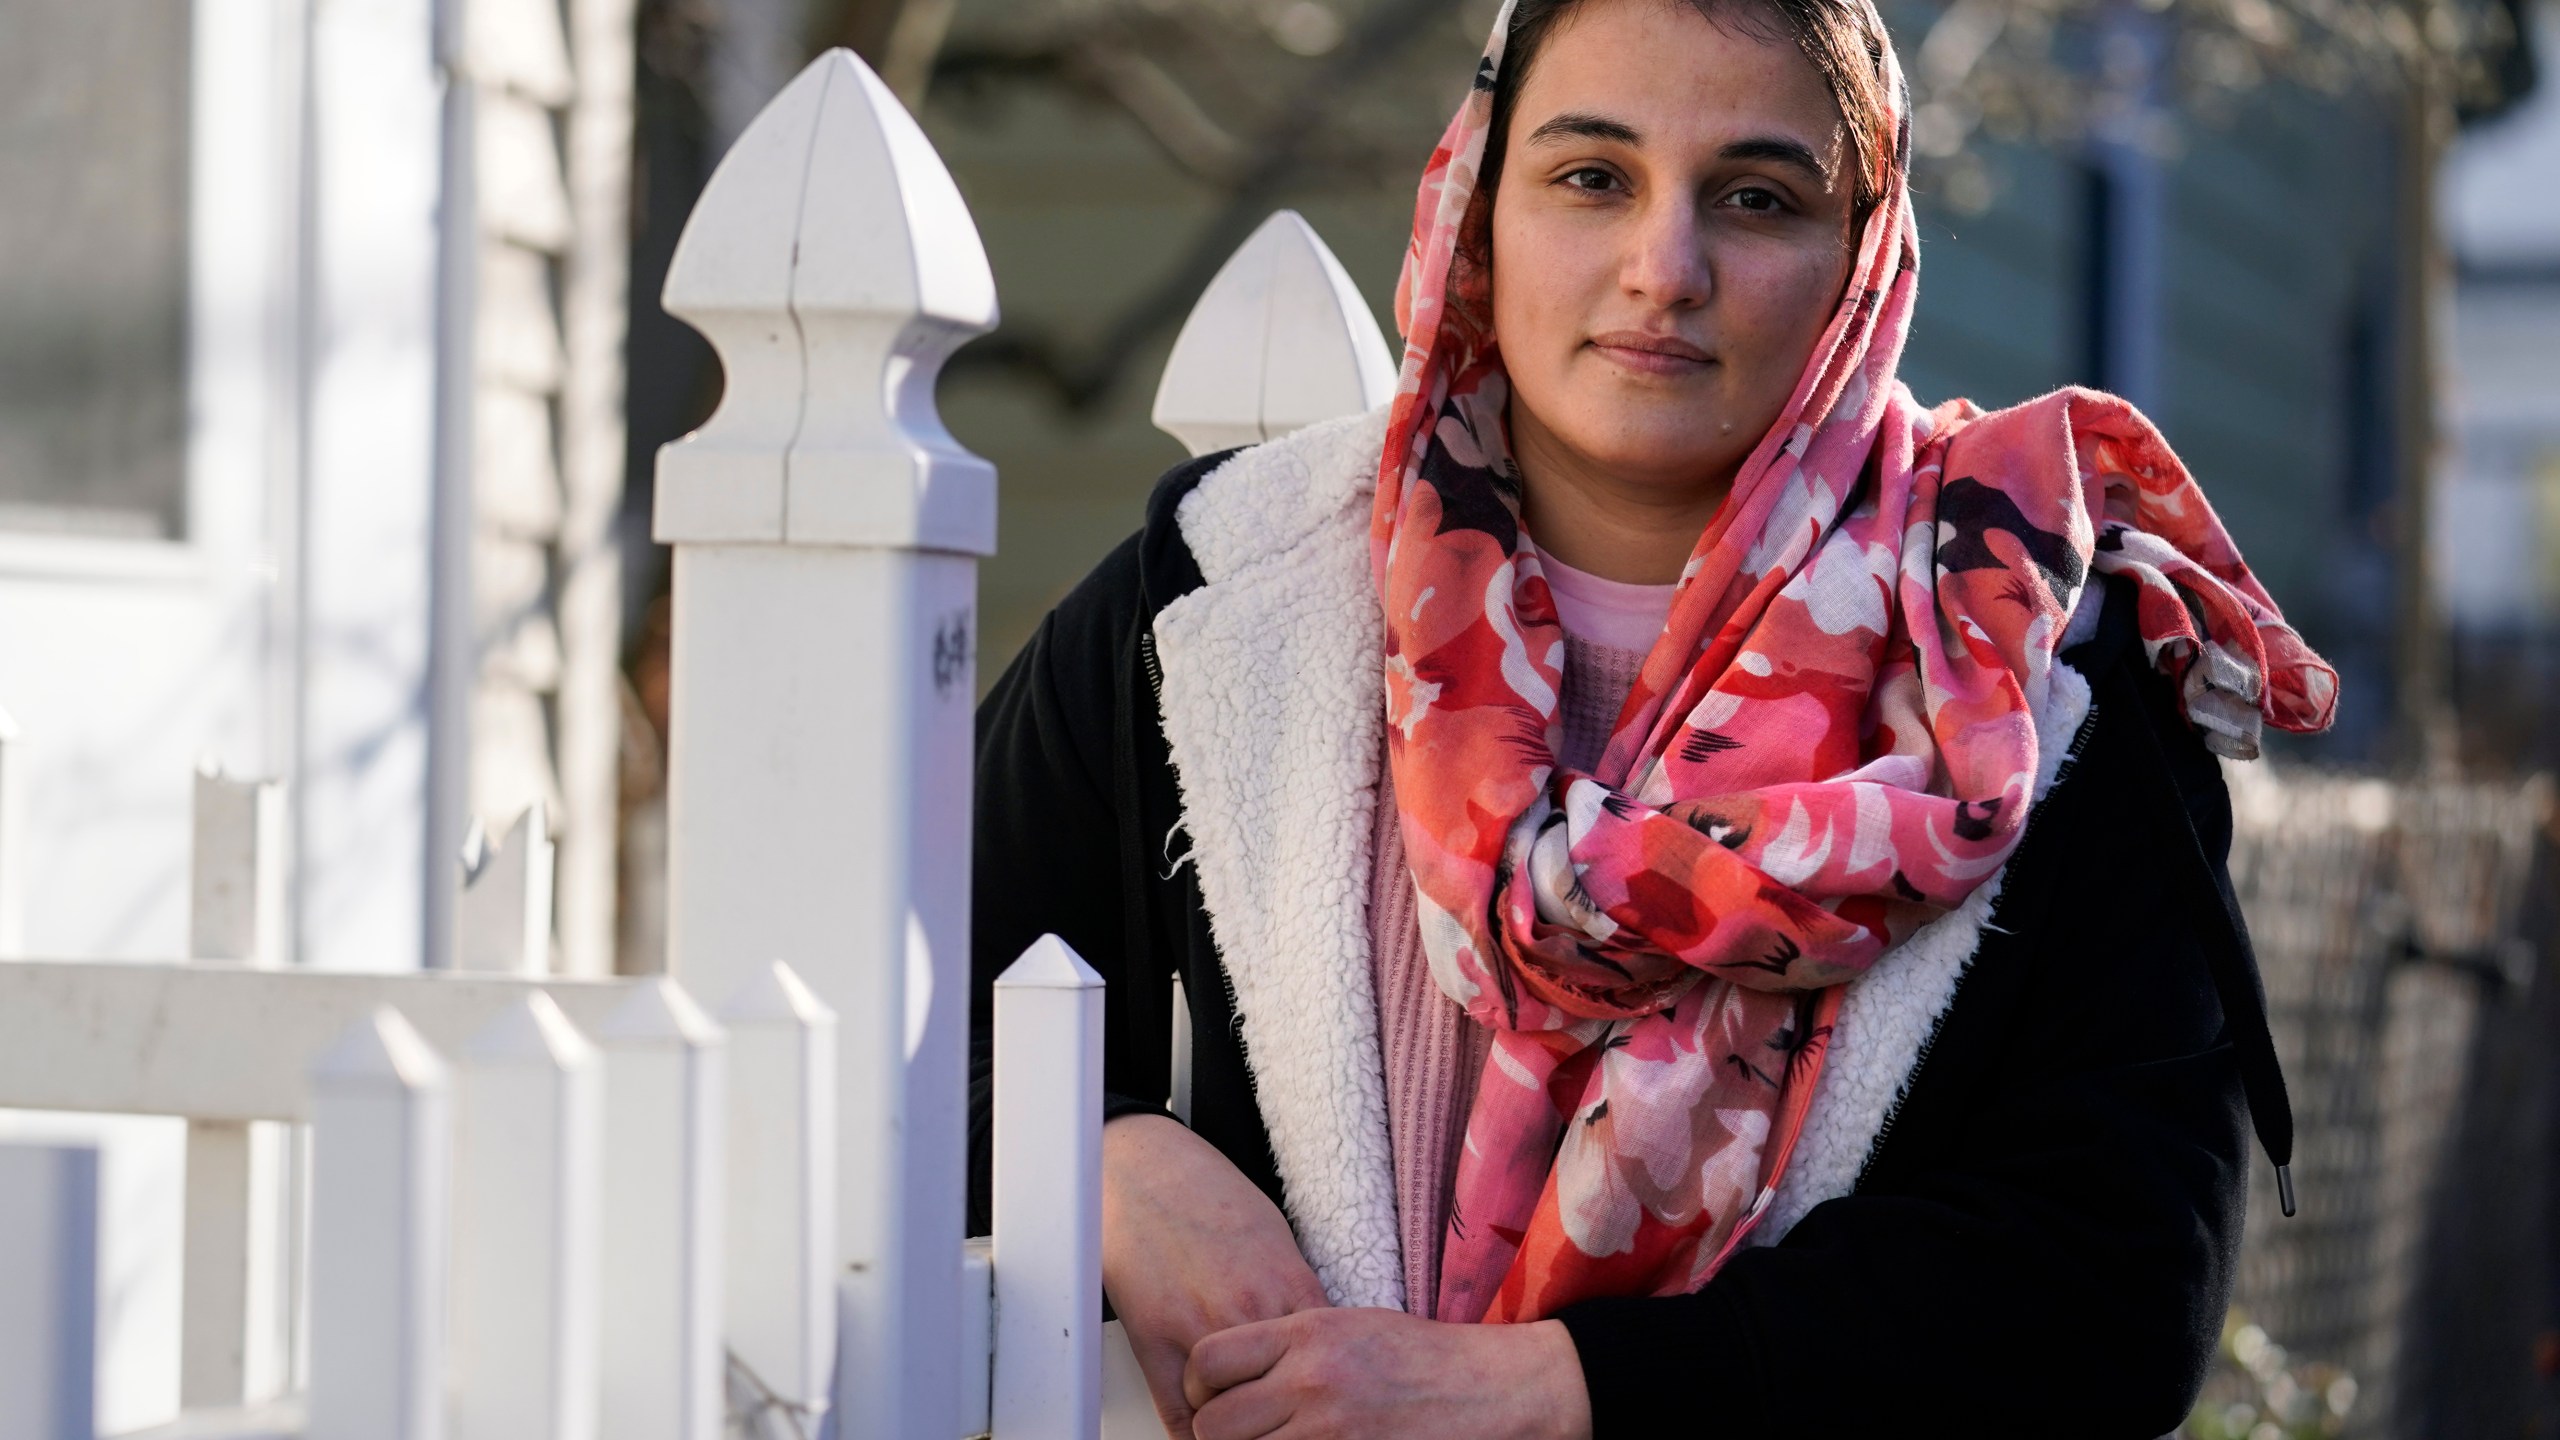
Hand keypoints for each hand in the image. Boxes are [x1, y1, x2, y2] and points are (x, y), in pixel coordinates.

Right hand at [1104, 1115, 1331, 1436]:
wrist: (1144, 1167)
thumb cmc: (1208, 1196)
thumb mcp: (1277, 1240)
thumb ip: (1297, 1298)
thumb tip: (1319, 1343)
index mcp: (1293, 1288)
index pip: (1327, 1373)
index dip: (1326, 1400)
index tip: (1324, 1412)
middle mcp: (1254, 1314)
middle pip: (1286, 1403)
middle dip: (1287, 1420)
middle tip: (1286, 1426)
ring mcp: (1203, 1331)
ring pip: (1235, 1418)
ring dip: (1239, 1428)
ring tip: (1242, 1427)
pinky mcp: (1155, 1342)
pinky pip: (1180, 1416)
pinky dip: (1194, 1432)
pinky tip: (1204, 1433)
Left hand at [1182, 1308, 1592, 1439]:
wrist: (1493, 1392)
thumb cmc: (1423, 1358)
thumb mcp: (1348, 1326)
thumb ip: (1286, 1347)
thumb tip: (1229, 1374)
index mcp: (1307, 1333)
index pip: (1208, 1360)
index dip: (1198, 1385)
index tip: (1210, 1396)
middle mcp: (1311, 1382)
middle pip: (1214, 1424)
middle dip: (1220, 1434)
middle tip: (1242, 1433)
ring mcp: (1330, 1433)